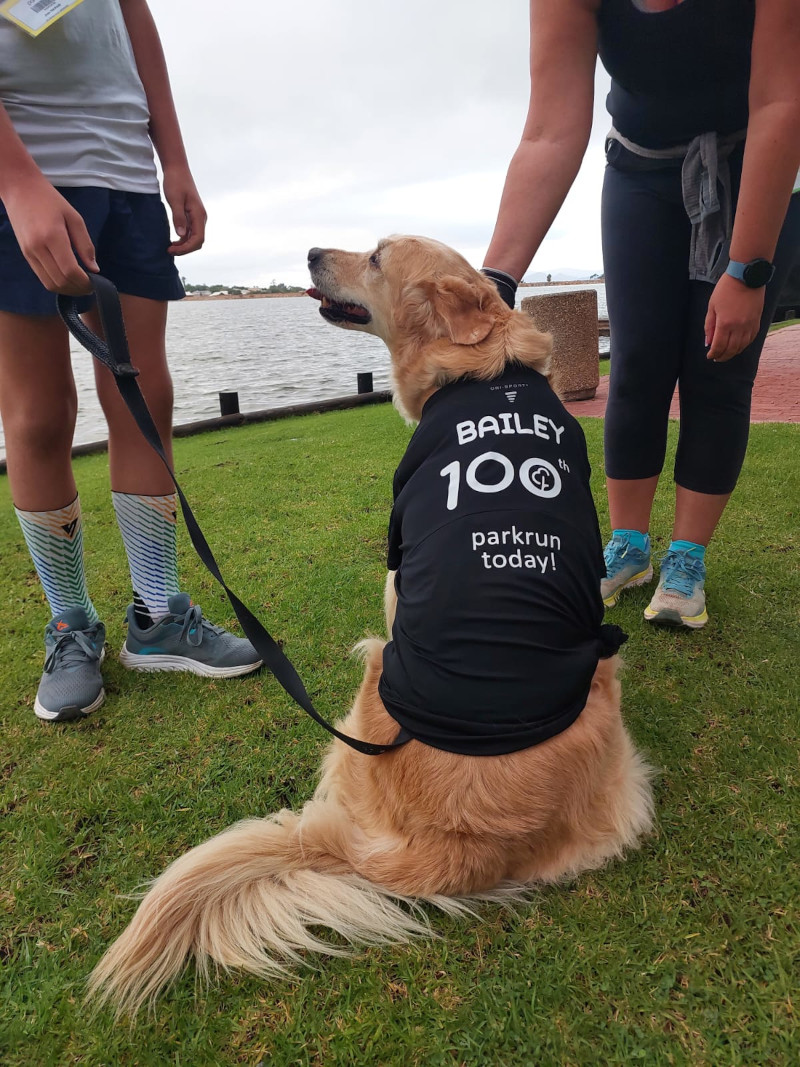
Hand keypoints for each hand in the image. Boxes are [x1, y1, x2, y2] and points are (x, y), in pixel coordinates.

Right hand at [3, 179, 96, 293]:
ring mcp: (29, 253)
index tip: (95, 283)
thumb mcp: (74, 218)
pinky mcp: (25, 255)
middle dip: (78, 289)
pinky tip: (67, 278)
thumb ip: (85, 244)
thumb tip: (94, 269)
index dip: (84, 282)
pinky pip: (42, 277)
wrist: (20, 189)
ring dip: (67, 290)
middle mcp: (38, 248)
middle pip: (60, 281)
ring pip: (50, 284)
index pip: (70, 271)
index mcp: (52, 236)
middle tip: (90, 287)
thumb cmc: (50, 200)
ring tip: (80, 286)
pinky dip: (57, 283)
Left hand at [162, 166, 205, 254]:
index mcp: (199, 214)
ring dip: (184, 245)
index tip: (172, 250)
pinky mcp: (192, 214)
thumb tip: (181, 235)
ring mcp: (197, 216)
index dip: (186, 248)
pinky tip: (174, 240)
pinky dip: (183, 238)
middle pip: (198, 241)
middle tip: (169, 250)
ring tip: (170, 247)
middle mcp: (200, 217)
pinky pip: (190, 231)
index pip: (197, 239)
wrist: (177, 168)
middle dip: (185, 249)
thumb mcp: (175, 200)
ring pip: (194, 237)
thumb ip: (179, 218)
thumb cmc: (175, 182)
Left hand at [705, 272, 764, 362]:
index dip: (713, 353)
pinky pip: (751, 338)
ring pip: (742, 346)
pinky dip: (744, 345)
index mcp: (725, 323)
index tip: (709, 355)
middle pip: (731, 349)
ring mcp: (749, 325)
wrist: (746, 276)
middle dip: (722, 356)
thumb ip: (709, 326)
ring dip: (733, 353)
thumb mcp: (712, 306)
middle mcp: (738, 327)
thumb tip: (708, 342)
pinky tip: (738, 346)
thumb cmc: (726, 289)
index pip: (719, 346)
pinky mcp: (757, 321)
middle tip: (717, 358)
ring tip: (726, 354)